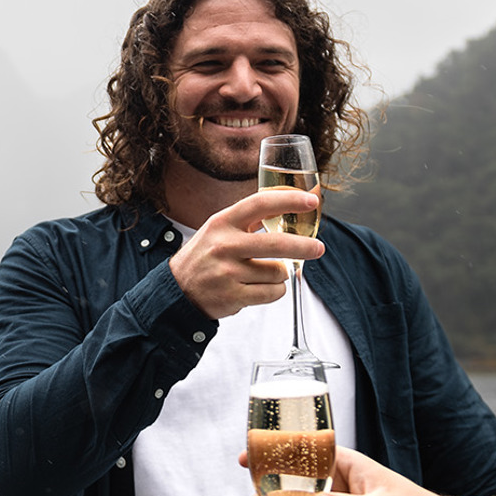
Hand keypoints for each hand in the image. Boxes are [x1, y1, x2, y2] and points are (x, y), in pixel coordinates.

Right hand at [170, 188, 324, 318]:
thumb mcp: (218, 230)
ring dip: (279, 275)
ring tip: (260, 275)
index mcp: (222, 222)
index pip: (260, 203)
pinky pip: (273, 293)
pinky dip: (274, 291)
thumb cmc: (203, 258)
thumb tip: (285, 206)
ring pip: (278, 272)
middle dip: (304, 247)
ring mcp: (228, 272)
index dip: (289, 200)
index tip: (310, 201)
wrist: (176, 291)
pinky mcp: (233, 296)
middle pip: (277, 243)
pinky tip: (258, 288)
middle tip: (318, 248)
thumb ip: (248, 220)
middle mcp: (225, 245)